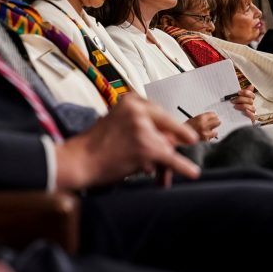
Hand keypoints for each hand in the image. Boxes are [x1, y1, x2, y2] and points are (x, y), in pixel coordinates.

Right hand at [55, 93, 200, 189]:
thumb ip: (143, 123)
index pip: (161, 113)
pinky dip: (182, 166)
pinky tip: (193, 171)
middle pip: (167, 128)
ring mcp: (142, 127)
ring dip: (161, 161)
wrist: (80, 160)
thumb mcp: (119, 120)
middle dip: (167, 144)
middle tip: (167, 154)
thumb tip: (173, 138)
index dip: (168, 128)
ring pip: (167, 145)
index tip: (185, 134)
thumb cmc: (97, 144)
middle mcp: (138, 109)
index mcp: (132, 100)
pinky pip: (170, 158)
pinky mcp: (145, 147)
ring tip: (150, 170)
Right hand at [186, 111, 220, 140]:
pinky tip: (204, 137)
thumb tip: (213, 117)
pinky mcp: (205, 141)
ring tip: (207, 133)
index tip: (214, 117)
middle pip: (217, 122)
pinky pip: (211, 139)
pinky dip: (209, 138)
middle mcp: (203, 125)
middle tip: (215, 124)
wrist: (180, 138)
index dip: (214, 116)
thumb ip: (203, 118)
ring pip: (215, 132)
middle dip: (216, 123)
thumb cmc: (185, 129)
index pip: (213, 114)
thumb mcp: (193, 119)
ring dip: (212, 132)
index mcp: (200, 118)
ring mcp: (205, 133)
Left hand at [229, 85, 256, 121]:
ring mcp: (251, 113)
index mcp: (248, 100)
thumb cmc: (232, 110)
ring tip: (235, 106)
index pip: (251, 95)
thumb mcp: (234, 101)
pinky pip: (253, 116)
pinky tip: (245, 111)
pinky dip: (249, 113)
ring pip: (252, 107)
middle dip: (241, 99)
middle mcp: (250, 106)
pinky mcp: (250, 119)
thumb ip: (238, 94)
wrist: (230, 121)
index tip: (238, 92)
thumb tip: (246, 86)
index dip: (246, 92)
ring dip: (243, 106)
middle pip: (250, 100)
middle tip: (233, 100)